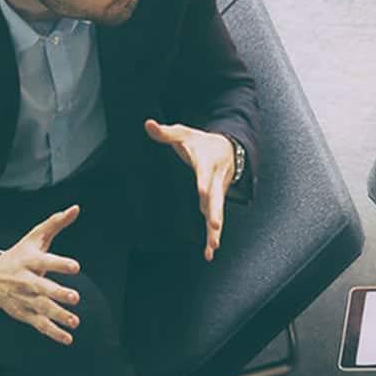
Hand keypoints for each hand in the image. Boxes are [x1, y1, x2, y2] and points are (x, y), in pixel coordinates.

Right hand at [0, 204, 85, 345]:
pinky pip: (39, 324)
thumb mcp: (34, 238)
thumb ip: (55, 223)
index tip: (76, 267)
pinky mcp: (24, 313)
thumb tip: (76, 208)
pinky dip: (52, 332)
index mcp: (29, 261)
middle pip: (42, 288)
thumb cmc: (19, 255)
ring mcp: (24, 298)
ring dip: (58, 315)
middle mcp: (26, 280)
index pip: (45, 261)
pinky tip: (67, 338)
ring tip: (74, 321)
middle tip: (75, 297)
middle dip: (58, 293)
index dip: (60, 264)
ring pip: (41, 308)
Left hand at [144, 119, 234, 260]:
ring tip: (213, 247)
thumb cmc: (201, 143)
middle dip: (216, 212)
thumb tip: (147, 124)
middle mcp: (216, 180)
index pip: (205, 174)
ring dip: (216, 231)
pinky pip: (215, 220)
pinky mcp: (216, 202)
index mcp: (207, 163)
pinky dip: (213, 236)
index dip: (204, 183)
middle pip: (217, 198)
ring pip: (218, 213)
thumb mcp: (184, 134)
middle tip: (216, 225)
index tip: (202, 192)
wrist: (228, 149)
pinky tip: (210, 252)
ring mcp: (218, 193)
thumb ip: (166, 132)